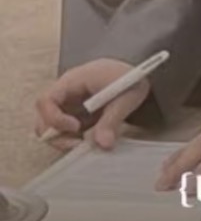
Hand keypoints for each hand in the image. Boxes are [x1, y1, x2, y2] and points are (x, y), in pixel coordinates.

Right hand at [34, 59, 150, 150]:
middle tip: (79, 144)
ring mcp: (68, 106)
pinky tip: (92, 139)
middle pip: (43, 118)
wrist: (137, 76)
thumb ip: (112, 120)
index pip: (45, 100)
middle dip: (56, 136)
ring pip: (51, 128)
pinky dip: (74, 140)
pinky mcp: (75, 116)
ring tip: (88, 143)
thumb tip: (103, 144)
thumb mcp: (126, 98)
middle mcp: (64, 94)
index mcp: (71, 82)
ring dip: (65, 140)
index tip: (76, 128)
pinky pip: (65, 132)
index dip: (55, 118)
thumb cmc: (129, 79)